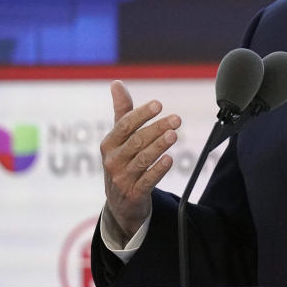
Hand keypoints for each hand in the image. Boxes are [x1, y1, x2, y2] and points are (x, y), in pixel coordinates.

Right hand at [100, 80, 180, 240]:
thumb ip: (121, 111)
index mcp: (109, 144)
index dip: (141, 114)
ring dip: (159, 146)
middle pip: (136, 141)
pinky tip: (169, 159)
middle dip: (157, 128)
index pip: (124, 125)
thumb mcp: (119, 138)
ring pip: (142, 160)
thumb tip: (116, 83)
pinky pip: (147, 181)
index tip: (158, 104)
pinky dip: (158, 170)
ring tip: (174, 135)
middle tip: (177, 119)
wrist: (120, 203)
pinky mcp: (133, 194)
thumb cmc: (122, 162)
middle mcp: (112, 161)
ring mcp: (121, 179)